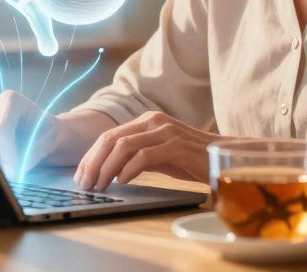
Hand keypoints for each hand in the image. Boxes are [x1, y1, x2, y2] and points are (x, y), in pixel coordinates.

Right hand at [0, 90, 64, 177]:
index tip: (12, 172)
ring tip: (1, 169)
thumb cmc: (44, 133)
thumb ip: (35, 151)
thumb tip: (20, 167)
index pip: (3, 125)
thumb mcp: (49, 139)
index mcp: (12, 100)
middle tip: (5, 173)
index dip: (6, 150)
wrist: (39, 132)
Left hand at [74, 110, 220, 191]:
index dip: (90, 156)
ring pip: (123, 146)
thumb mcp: (159, 156)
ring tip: (100, 186)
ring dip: (106, 168)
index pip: (109, 136)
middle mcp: (153, 121)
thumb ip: (136, 157)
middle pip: (111, 139)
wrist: (226, 158)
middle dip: (92, 163)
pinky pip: (144, 155)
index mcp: (146, 121)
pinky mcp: (176, 144)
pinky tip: (122, 181)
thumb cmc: (192, 160)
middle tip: (84, 184)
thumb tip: (108, 171)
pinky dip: (129, 169)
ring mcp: (164, 131)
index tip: (81, 176)